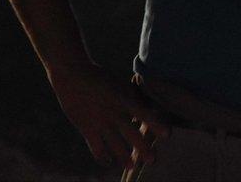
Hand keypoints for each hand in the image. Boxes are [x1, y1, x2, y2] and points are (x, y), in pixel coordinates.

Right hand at [47, 63, 170, 170]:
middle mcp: (114, 112)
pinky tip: (109, 162)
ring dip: (124, 158)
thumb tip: (150, 107)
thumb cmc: (101, 77)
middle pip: (131, 134)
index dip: (156, 124)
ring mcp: (100, 122)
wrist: (73, 74)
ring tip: (133, 166)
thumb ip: (134, 96)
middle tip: (152, 160)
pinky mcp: (87, 128)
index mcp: (124, 99)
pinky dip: (103, 157)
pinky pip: (97, 148)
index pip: (144, 113)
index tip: (168, 135)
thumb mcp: (120, 84)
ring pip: (115, 145)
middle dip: (143, 148)